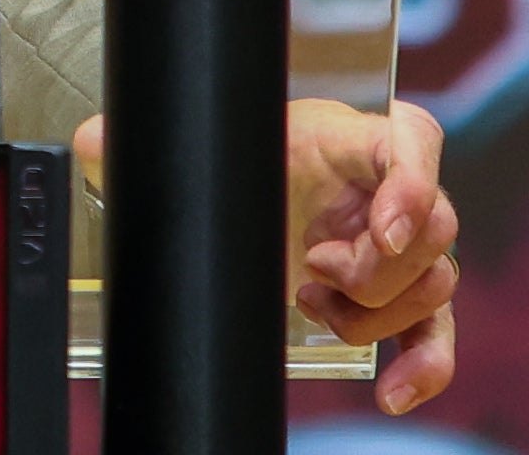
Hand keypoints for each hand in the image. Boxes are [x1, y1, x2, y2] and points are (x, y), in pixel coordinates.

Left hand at [69, 96, 458, 416]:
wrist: (243, 196)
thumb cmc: (233, 162)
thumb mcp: (198, 148)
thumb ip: (146, 142)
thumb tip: (92, 144)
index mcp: (344, 138)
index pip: (412, 137)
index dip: (414, 180)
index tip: (384, 227)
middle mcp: (382, 188)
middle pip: (435, 225)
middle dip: (375, 265)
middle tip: (314, 267)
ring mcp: (396, 245)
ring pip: (435, 282)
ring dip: (376, 312)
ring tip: (310, 301)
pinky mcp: (396, 298)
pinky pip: (436, 334)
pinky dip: (425, 367)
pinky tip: (394, 392)